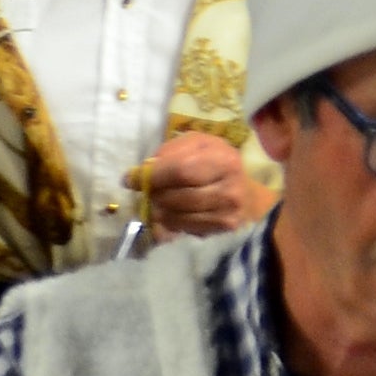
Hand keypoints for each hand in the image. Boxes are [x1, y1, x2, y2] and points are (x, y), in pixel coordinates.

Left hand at [135, 129, 269, 238]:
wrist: (246, 194)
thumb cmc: (214, 164)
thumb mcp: (196, 146)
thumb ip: (170, 152)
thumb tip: (142, 172)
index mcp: (224, 159)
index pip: (180, 171)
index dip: (152, 176)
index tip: (130, 179)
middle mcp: (230, 188)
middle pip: (177, 196)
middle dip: (155, 195)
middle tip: (148, 192)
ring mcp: (228, 212)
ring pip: (178, 216)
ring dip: (160, 211)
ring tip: (158, 203)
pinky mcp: (224, 228)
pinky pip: (185, 229)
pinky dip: (171, 223)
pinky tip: (171, 215)